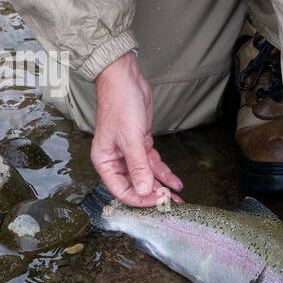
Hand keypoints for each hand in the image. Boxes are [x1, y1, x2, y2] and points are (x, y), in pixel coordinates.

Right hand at [92, 51, 183, 206]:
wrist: (124, 79)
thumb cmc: (119, 105)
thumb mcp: (131, 139)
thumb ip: (138, 166)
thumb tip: (145, 191)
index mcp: (105, 161)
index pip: (122, 190)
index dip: (141, 198)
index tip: (159, 200)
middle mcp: (116, 160)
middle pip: (135, 185)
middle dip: (153, 195)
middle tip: (172, 203)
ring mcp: (129, 152)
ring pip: (146, 176)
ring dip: (161, 186)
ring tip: (178, 197)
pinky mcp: (141, 144)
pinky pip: (152, 163)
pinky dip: (163, 172)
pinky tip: (175, 181)